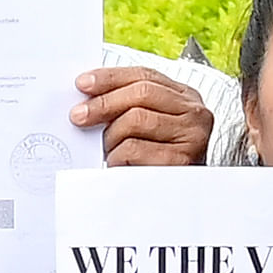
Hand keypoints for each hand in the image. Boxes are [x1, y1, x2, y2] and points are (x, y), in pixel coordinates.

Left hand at [73, 64, 213, 166]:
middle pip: (142, 93)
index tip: (82, 83)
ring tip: (106, 149)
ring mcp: (192, 136)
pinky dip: (117, 156)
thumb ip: (128, 107)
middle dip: (104, 103)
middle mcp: (194, 113)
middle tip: (79, 115)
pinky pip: (134, 149)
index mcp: (185, 98)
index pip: (145, 76)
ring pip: (136, 119)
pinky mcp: (182, 161)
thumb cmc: (160, 161)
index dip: (111, 77)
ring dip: (111, 135)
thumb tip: (88, 99)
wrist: (181, 197)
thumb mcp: (149, 127)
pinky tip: (116, 163)